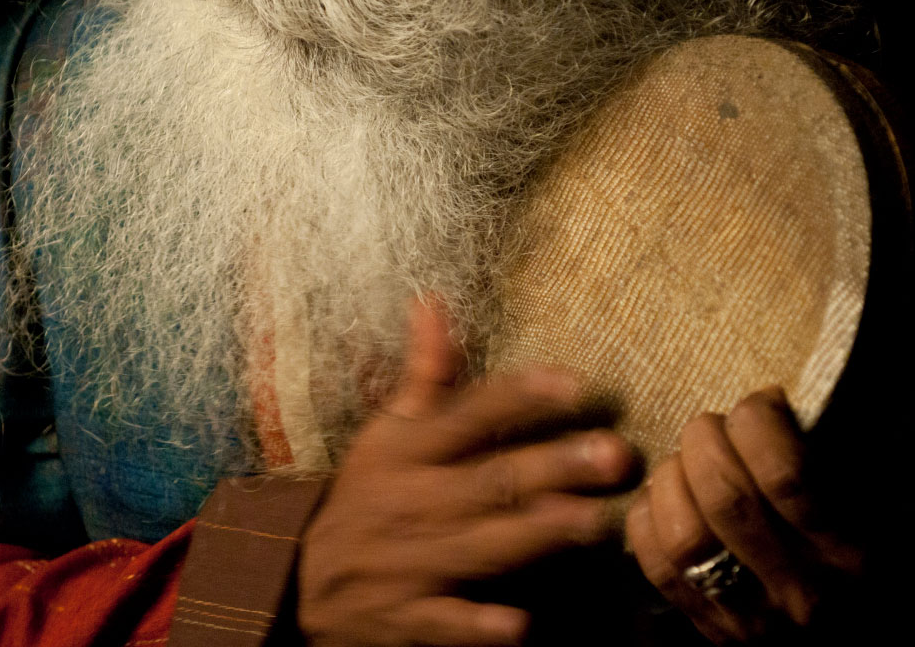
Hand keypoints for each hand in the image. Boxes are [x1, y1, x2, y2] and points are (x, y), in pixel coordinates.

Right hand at [297, 299, 638, 645]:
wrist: (298, 582)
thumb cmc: (362, 496)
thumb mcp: (384, 432)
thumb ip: (424, 374)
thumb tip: (434, 301)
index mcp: (405, 452)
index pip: (466, 415)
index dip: (518, 397)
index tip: (574, 384)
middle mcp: (411, 502)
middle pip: (489, 481)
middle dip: (552, 467)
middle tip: (615, 454)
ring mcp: (410, 563)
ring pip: (480, 546)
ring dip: (538, 535)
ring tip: (598, 522)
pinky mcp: (409, 619)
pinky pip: (445, 622)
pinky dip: (479, 625)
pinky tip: (520, 625)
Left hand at [626, 385, 914, 641]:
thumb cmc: (906, 579)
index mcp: (858, 559)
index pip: (786, 476)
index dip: (759, 421)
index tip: (766, 403)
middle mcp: (803, 596)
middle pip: (725, 498)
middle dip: (706, 439)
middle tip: (715, 422)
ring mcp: (753, 623)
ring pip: (683, 535)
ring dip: (673, 479)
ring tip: (691, 459)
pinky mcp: (713, 636)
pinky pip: (658, 573)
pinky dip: (648, 524)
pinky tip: (669, 498)